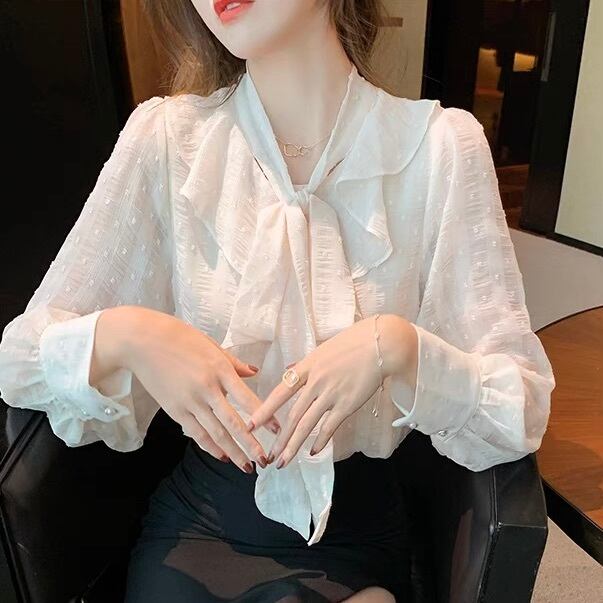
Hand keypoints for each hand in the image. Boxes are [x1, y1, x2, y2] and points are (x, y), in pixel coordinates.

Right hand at [109, 306, 280, 472]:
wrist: (140, 341)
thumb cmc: (177, 336)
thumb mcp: (210, 344)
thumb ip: (234, 362)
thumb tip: (254, 373)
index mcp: (220, 369)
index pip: (248, 399)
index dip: (264, 418)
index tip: (278, 432)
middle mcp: (207, 388)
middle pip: (233, 423)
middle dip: (251, 445)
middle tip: (264, 461)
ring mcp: (190, 401)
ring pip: (215, 433)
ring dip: (233, 452)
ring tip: (246, 467)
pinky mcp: (174, 410)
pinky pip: (196, 432)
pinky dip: (210, 447)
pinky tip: (222, 456)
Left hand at [244, 314, 412, 468]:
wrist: (381, 343)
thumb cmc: (355, 341)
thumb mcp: (323, 348)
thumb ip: (304, 362)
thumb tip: (288, 370)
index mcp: (307, 366)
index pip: (280, 392)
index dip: (264, 410)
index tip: (251, 425)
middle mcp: (316, 382)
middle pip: (292, 414)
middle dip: (279, 438)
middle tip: (268, 455)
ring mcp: (331, 394)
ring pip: (307, 424)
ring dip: (293, 445)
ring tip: (283, 461)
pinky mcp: (348, 404)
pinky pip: (330, 426)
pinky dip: (320, 440)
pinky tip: (312, 452)